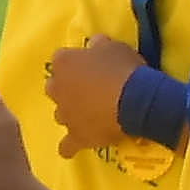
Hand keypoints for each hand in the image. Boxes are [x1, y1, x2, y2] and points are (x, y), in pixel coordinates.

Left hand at [35, 36, 139, 156]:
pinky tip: (77, 145)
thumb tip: (94, 43)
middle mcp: (56, 88)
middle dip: (67, 88)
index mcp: (63, 62)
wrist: (133, 99)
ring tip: (91, 114)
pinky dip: (70, 146)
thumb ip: (99, 45)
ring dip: (71, 113)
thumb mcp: (115, 47)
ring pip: (61, 114)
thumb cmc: (123, 68)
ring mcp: (64, 114)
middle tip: (89, 89)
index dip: (76, 62)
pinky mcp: (75, 136)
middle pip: (55, 87)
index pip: (61, 59)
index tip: (90, 65)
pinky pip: (66, 146)